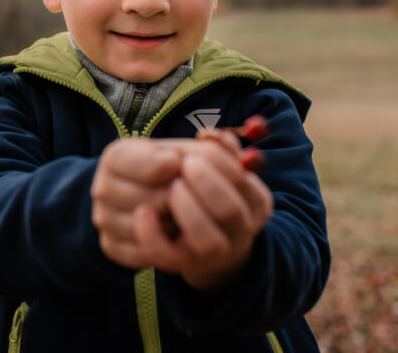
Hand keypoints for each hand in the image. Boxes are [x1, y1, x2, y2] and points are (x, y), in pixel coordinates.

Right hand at [91, 138, 181, 268]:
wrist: (135, 194)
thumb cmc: (161, 168)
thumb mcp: (169, 150)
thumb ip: (181, 153)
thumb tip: (180, 163)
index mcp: (114, 157)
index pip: (156, 166)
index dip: (178, 167)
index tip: (182, 165)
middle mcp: (102, 189)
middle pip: (158, 200)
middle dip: (181, 198)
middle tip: (188, 194)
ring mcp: (104, 220)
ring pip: (154, 229)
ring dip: (176, 223)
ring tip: (180, 212)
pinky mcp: (111, 246)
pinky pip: (147, 253)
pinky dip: (165, 246)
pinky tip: (172, 233)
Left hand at [133, 137, 272, 289]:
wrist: (195, 238)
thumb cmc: (202, 188)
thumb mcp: (214, 165)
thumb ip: (217, 148)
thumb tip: (210, 135)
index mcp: (255, 201)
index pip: (243, 179)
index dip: (219, 161)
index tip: (197, 147)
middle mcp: (241, 230)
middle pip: (229, 210)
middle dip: (206, 184)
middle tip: (185, 164)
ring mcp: (215, 253)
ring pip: (208, 241)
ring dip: (187, 211)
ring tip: (171, 188)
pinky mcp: (181, 264)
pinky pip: (168, 257)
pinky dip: (153, 235)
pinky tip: (142, 212)